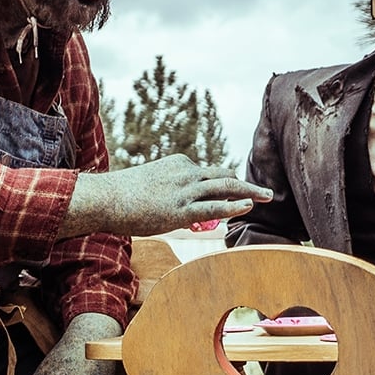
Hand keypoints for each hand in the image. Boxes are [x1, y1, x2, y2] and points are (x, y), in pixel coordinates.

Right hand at [64, 154, 272, 237]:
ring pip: (226, 188)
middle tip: (268, 192)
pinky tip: (249, 206)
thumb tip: (178, 207)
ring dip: (250, 192)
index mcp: (180, 163)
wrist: (105, 198)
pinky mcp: (180, 210)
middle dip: (248, 185)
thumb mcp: (150, 185)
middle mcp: (186, 173)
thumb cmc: (122, 195)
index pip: (209, 173)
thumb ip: (169, 191)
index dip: (226, 186)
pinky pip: (213, 207)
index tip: (240, 194)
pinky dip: (233, 206)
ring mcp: (185, 191)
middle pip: (225, 176)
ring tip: (268, 197)